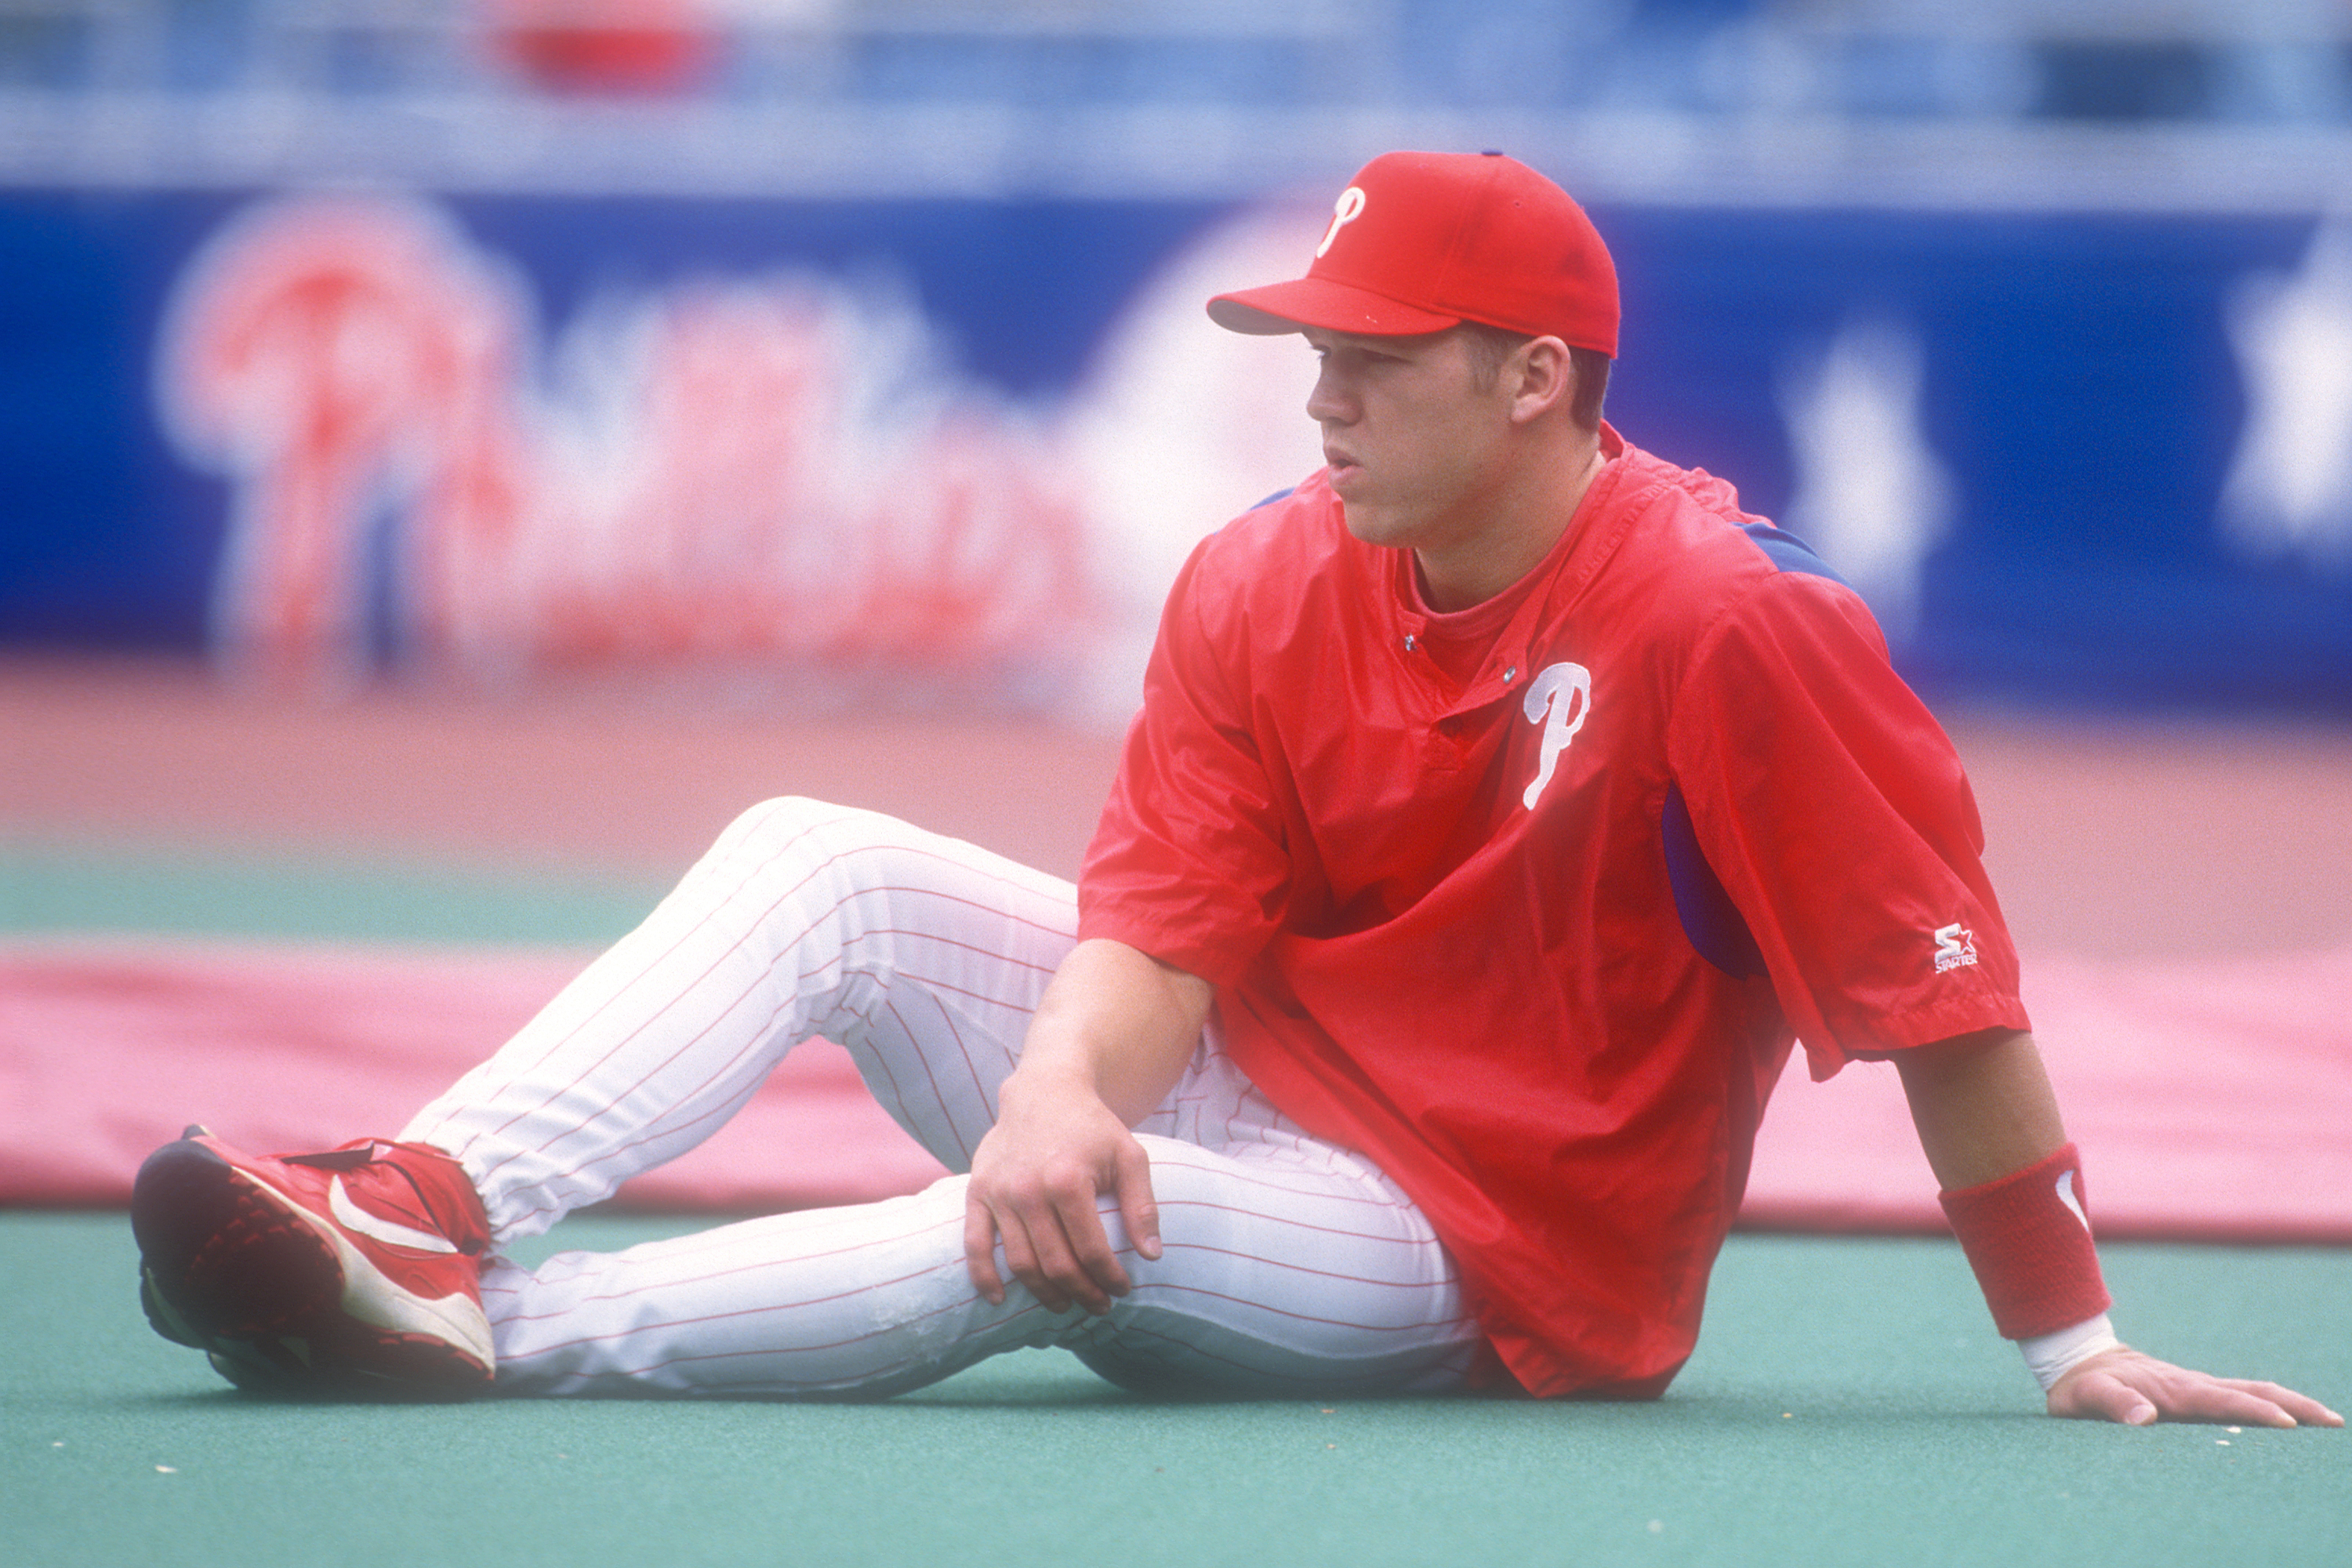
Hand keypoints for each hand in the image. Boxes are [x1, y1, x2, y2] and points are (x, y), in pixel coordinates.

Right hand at [963, 1072, 1162, 1314]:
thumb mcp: (1129, 1155)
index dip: (1110, 1277)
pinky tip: (999, 1300)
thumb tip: (1151, 1256)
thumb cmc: (1091, 1126)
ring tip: (1065, 1305)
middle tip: (1099, 1304)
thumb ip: (1142, 1205)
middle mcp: (1029, 1190)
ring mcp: (1000, 1193)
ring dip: (1044, 1294)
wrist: (1043, 1091)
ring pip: (1020, 1263)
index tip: (1123, 1289)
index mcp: (1069, 1180)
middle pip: (1056, 1264)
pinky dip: (984, 1277)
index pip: (1092, 1250)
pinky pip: (975, 1244)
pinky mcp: (978, 1192)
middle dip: (1082, 1293)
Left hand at [2047, 1345, 2345, 1427]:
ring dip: (2289, 1403)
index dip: (2252, 1413)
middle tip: (2332, 1421)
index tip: (2287, 1424)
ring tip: (2327, 1419)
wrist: (2080, 1359)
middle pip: (2250, 1393)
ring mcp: (2197, 1387)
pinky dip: (2269, 1404)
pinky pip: (2241, 1396)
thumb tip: (2144, 1418)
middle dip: (2292, 1406)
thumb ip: (2112, 1404)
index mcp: (2173, 1391)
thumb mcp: (2087, 1396)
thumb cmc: (2082, 1385)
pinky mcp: (2196, 1392)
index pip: (2220, 1402)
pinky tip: (2289, 1416)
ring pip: (2251, 1392)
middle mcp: (2192, 1387)